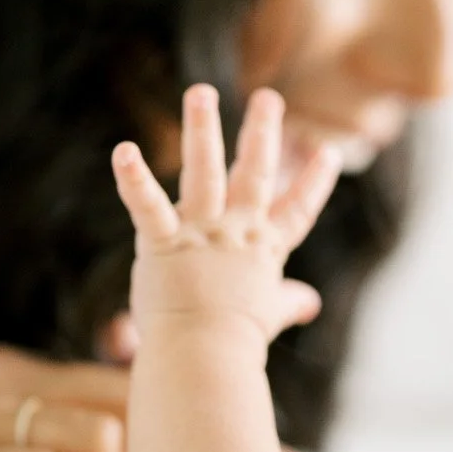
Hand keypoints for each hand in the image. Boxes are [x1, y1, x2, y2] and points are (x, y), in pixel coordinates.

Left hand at [111, 85, 339, 341]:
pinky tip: (123, 150)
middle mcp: (235, 233)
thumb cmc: (234, 343)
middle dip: (262, 134)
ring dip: (203, 130)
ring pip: (204, 172)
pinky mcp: (164, 243)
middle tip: (268, 97)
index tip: (329, 153)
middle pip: (255, 175)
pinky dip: (134, 179)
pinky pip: (147, 205)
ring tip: (200, 91)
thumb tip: (309, 303)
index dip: (313, 183)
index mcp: (262, 250)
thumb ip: (287, 302)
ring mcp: (200, 235)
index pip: (296, 212)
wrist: (204, 359)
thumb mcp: (267, 316)